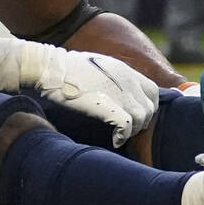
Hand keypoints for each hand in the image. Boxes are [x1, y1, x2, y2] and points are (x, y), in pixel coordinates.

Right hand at [25, 45, 160, 145]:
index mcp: (125, 70)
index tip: (135, 115)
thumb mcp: (96, 64)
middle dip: (142, 120)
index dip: (146, 106)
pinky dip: (123, 136)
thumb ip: (109, 75)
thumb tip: (109, 86)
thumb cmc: (65, 68)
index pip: (152, 90)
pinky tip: (115, 140)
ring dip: (132, 130)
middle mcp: (128, 81)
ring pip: (142, 118)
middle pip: (150, 106)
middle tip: (128, 128)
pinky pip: (128, 126)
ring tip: (120, 135)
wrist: (52, 69)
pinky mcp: (109, 106)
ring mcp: (120, 94)